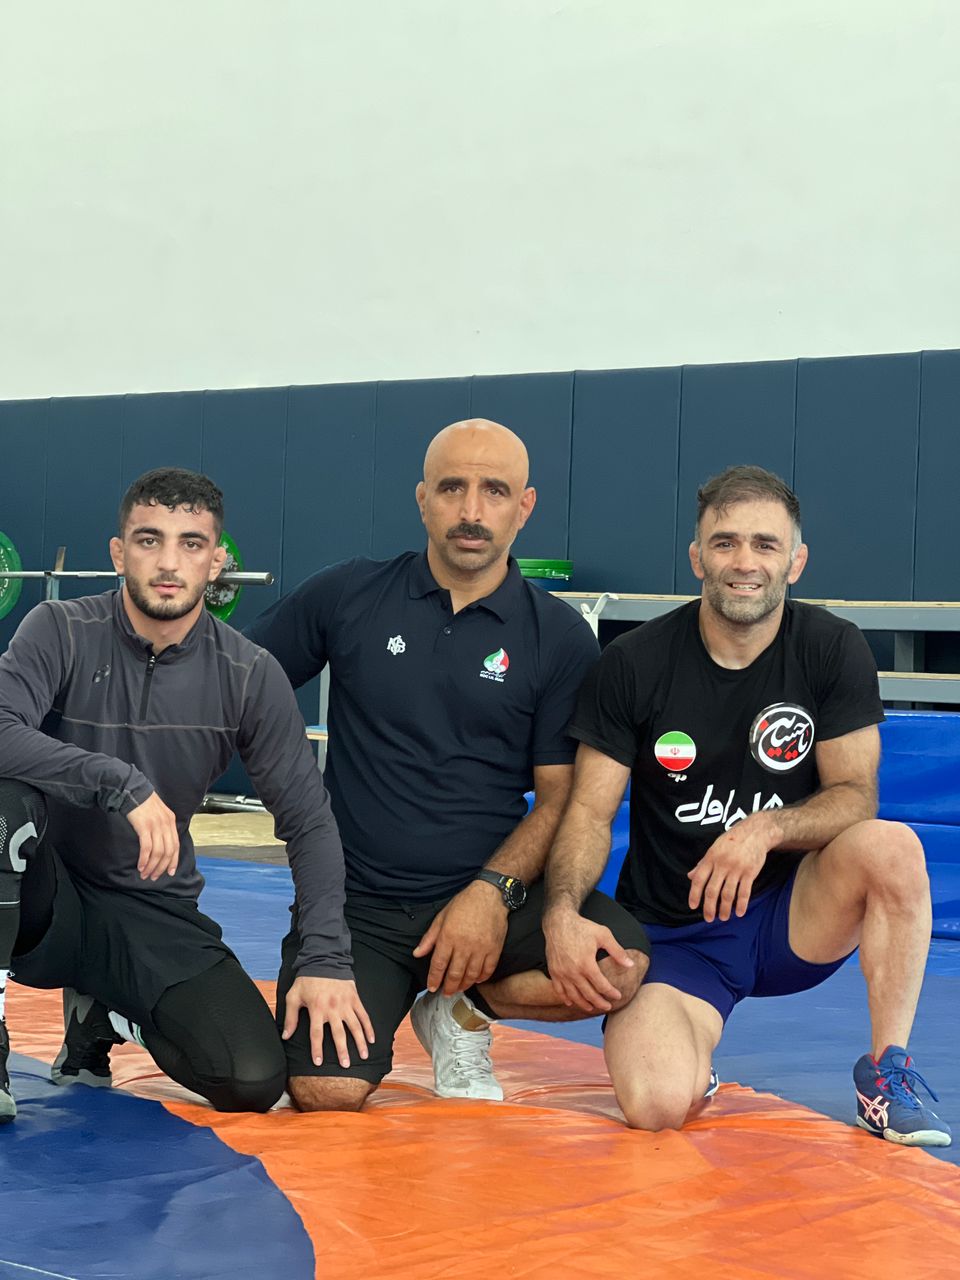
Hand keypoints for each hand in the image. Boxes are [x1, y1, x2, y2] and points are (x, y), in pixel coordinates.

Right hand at [127, 792, 179, 880]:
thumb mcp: (159, 812)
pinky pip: (147, 848)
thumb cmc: (143, 802)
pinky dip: (144, 859)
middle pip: (168, 851)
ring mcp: (156, 825)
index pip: (176, 845)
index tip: (170, 872)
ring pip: (158, 852)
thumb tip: (162, 843)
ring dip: (152, 866)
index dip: (173, 861)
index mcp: (171, 821)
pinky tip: (140, 866)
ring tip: (145, 874)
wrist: (132, 790)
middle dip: (162, 867)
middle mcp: (166, 824)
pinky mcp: (144, 826)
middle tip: (154, 877)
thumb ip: (162, 826)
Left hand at [281, 975, 374, 1068]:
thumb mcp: (293, 996)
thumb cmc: (307, 979)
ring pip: (355, 1026)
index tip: (319, 1062)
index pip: (317, 1034)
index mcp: (317, 1008)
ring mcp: (345, 1003)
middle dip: (342, 1051)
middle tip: (345, 1065)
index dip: (317, 1049)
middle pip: (339, 1034)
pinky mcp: (354, 999)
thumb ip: (290, 1017)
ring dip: (359, 1042)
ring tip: (363, 1055)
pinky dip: (369, 1027)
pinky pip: (363, 1015)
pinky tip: (371, 1039)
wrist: (324, 960)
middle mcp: (333, 1008)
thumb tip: (286, 1036)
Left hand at [412, 881, 508, 995]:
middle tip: (445, 993)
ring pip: (471, 975)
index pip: (438, 964)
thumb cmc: (464, 903)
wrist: (490, 894)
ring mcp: (481, 948)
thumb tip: (417, 954)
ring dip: (463, 985)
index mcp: (448, 936)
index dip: (434, 978)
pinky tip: (476, 980)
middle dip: (448, 987)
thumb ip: (429, 937)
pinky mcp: (494, 949)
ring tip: (459, 989)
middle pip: (454, 974)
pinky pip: (487, 970)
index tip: (432, 987)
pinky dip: (481, 978)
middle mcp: (464, 945)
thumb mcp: (442, 917)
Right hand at [543, 908, 634, 1012]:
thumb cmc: (582, 927)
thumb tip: (631, 964)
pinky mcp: (553, 971)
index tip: (618, 996)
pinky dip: (565, 998)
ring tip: (591, 1008)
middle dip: (599, 1003)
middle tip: (607, 1007)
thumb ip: (617, 951)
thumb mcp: (603, 935)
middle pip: (588, 994)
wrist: (558, 922)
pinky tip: (571, 1002)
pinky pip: (559, 990)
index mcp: (586, 964)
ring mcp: (562, 973)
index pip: (601, 985)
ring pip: (574, 995)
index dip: (611, 992)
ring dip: (583, 1004)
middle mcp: (573, 972)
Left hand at [687, 819, 771, 920]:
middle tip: (708, 918)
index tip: (693, 906)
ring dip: (725, 909)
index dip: (694, 894)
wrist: (755, 832)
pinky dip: (742, 904)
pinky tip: (739, 913)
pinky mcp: (750, 872)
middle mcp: (722, 864)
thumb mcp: (714, 849)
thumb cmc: (732, 841)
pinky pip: (745, 892)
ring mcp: (737, 869)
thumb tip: (690, 877)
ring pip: (728, 894)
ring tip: (723, 918)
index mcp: (711, 858)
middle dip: (709, 907)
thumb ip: (702, 864)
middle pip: (713, 890)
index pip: (699, 879)